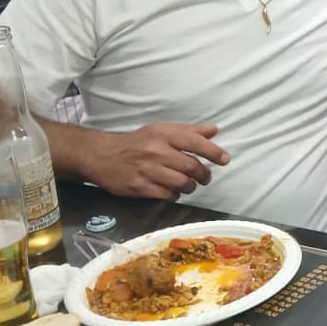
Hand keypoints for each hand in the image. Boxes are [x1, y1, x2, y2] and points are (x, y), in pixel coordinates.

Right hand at [83, 123, 229, 199]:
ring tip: (189, 185)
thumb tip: (214, 130)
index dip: (214, 152)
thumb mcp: (160, 130)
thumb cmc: (136, 142)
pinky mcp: (139, 187)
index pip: (195, 143)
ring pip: (182, 183)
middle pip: (192, 167)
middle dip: (204, 175)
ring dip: (190, 187)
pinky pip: (166, 195)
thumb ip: (188, 131)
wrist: (101, 156)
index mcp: (164, 135)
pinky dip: (174, 195)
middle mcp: (156, 151)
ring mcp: (147, 171)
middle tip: (205, 178)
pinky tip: (172, 191)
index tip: (225, 160)